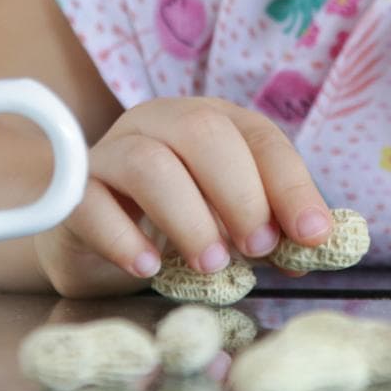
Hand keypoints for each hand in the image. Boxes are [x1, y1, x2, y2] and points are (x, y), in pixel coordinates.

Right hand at [34, 96, 334, 298]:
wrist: (89, 241)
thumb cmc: (171, 227)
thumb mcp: (228, 226)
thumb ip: (272, 229)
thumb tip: (319, 244)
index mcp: (209, 122)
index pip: (258, 136)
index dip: (289, 184)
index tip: (312, 234)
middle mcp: (159, 123)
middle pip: (201, 131)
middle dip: (240, 192)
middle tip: (258, 248)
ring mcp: (110, 152)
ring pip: (149, 163)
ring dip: (189, 217)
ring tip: (212, 265)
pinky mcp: (70, 192)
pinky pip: (90, 202)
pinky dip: (124, 237)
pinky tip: (147, 268)